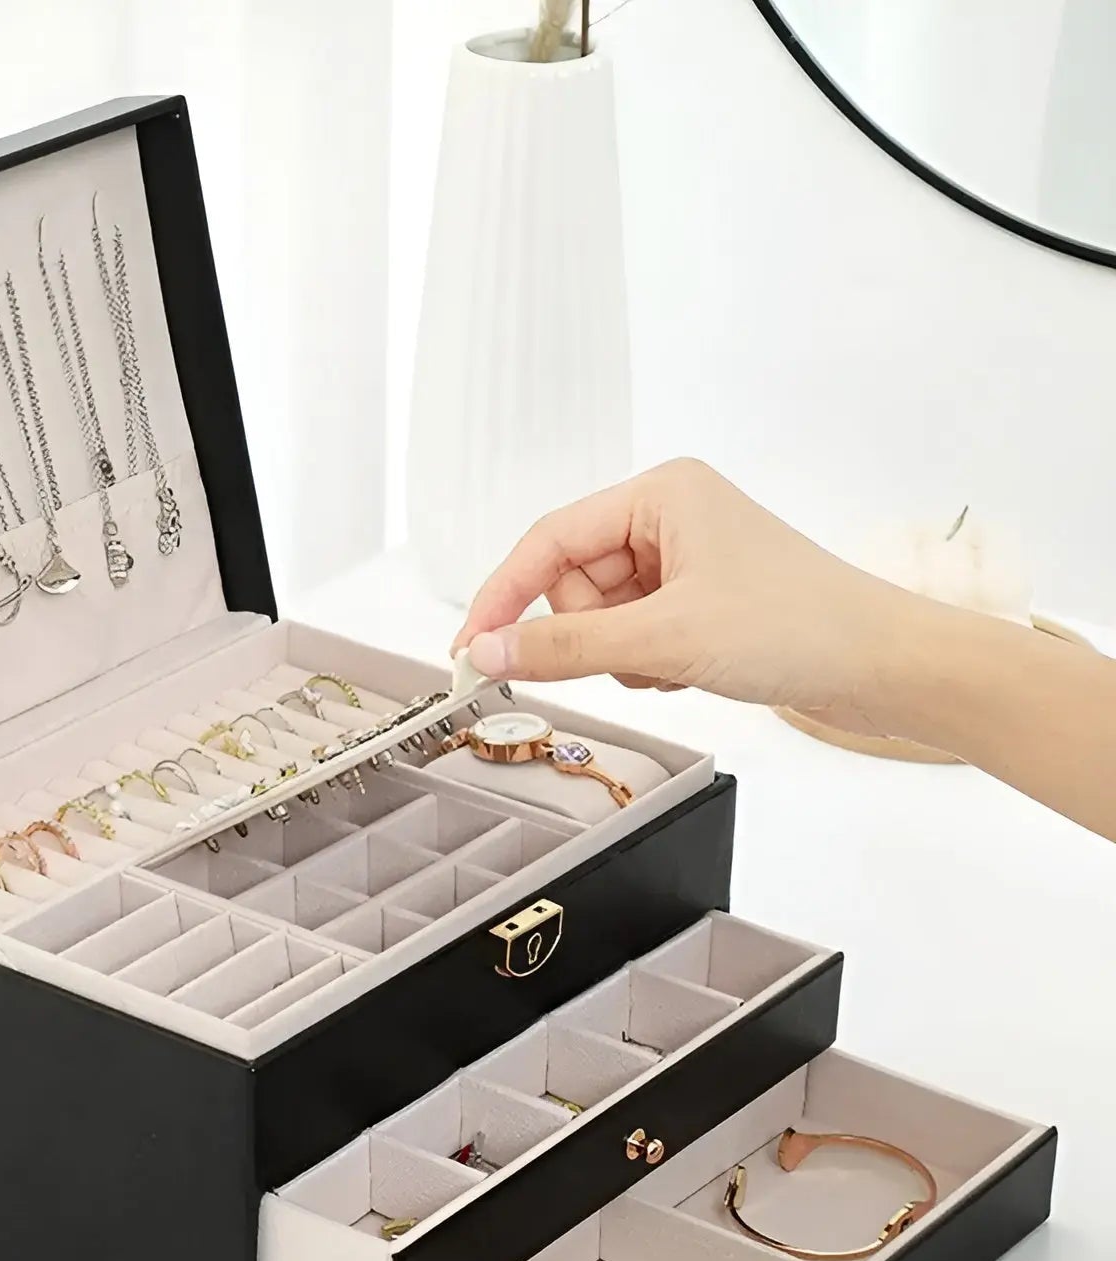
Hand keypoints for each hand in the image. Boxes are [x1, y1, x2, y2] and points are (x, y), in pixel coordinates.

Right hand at [451, 458, 907, 732]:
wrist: (885, 667)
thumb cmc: (799, 626)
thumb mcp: (664, 639)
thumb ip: (565, 648)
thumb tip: (489, 652)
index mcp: (661, 494)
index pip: (548, 541)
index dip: (502, 597)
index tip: (471, 651)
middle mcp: (669, 518)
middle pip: (572, 584)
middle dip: (587, 634)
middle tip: (629, 659)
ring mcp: (685, 562)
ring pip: (600, 618)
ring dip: (623, 654)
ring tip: (677, 663)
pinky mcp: (699, 603)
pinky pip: (632, 637)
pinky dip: (648, 664)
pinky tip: (691, 669)